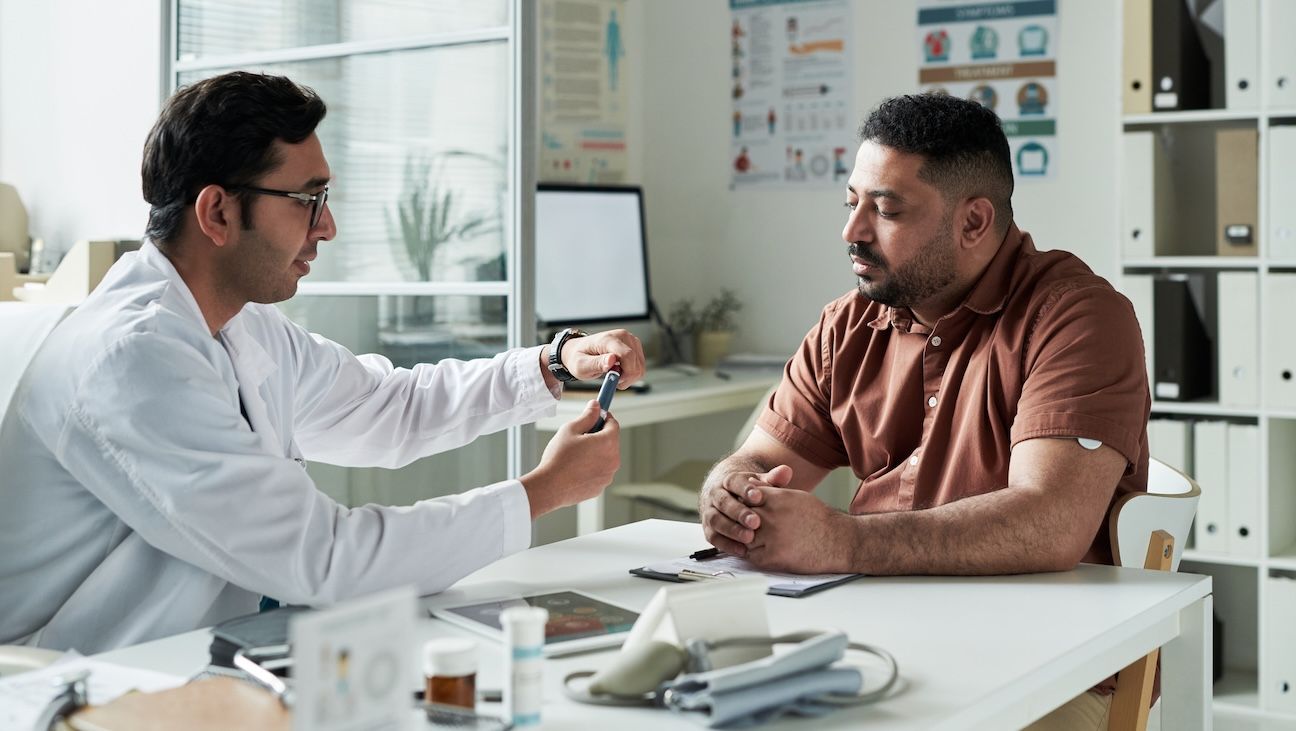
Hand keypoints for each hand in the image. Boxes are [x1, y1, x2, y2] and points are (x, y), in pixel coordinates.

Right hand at [520, 400, 620, 518]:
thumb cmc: (558, 458)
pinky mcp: (601, 487)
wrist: (549, 487)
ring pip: (605, 457)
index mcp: (608, 443)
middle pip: (611, 441)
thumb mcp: (570, 429)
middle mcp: (613, 460)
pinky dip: (592, 468)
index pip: (613, 424)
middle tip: (581, 436)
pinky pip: (600, 471)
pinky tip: (576, 468)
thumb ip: (587, 416)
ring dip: (596, 453)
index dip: (604, 418)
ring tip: (575, 455)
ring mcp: (608, 475)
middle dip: (598, 436)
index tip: (597, 416)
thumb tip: (596, 405)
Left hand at [557, 329, 645, 385]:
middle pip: (636, 363)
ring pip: (640, 366)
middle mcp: (622, 336)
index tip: (616, 382)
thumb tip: (611, 360)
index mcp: (608, 339)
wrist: (579, 351)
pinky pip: (640, 365)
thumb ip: (596, 363)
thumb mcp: (581, 365)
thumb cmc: (579, 357)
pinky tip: (619, 371)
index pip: (627, 355)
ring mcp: (630, 340)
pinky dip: (631, 372)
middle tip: (612, 380)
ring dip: (629, 376)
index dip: (626, 373)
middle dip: (627, 377)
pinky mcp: (634, 346)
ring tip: (614, 375)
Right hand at [699, 464, 792, 557]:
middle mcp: (715, 495)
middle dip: (739, 512)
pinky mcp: (709, 529)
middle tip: (756, 522)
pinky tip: (742, 551)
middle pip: (723, 502)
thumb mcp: (761, 483)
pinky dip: (727, 545)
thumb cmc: (750, 492)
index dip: (745, 490)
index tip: (758, 497)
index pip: (734, 482)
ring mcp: (710, 512)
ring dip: (731, 530)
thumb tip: (786, 471)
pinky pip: (714, 538)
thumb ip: (773, 479)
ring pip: (716, 520)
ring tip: (749, 538)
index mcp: (728, 481)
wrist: (728, 497)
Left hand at [744, 486, 852, 573]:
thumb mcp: (795, 496)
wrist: (838, 541)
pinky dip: (753, 554)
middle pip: (741, 516)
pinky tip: (764, 551)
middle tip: (751, 527)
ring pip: (743, 537)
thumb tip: (750, 484)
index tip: (749, 509)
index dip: (745, 504)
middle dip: (743, 521)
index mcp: (776, 498)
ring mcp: (769, 537)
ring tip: (759, 540)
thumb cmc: (819, 518)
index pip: (745, 497)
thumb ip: (770, 491)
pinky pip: (750, 555)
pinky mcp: (771, 557)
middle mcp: (770, 516)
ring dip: (747, 539)